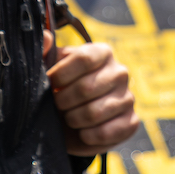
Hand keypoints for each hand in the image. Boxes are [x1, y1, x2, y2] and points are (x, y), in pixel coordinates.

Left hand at [46, 34, 139, 156]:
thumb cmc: (61, 87)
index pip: (84, 58)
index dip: (61, 75)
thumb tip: (45, 36)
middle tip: (57, 105)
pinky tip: (82, 131)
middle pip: (86, 88)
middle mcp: (120, 72)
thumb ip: (43, 51)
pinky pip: (105, 133)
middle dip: (63, 102)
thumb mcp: (50, 67)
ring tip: (68, 117)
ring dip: (73, 120)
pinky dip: (86, 136)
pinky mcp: (131, 122)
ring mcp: (128, 98)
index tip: (50, 84)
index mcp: (102, 52)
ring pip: (94, 113)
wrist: (74, 118)